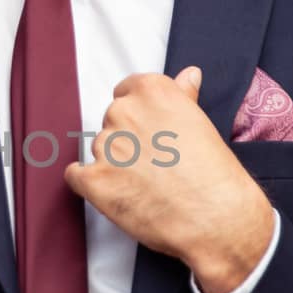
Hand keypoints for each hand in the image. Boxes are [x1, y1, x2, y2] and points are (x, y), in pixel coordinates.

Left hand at [63, 66, 276, 292]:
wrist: (216, 218)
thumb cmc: (214, 174)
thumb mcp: (202, 124)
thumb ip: (184, 96)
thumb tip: (188, 75)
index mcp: (151, 92)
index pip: (126, 91)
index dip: (138, 115)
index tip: (149, 132)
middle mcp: (123, 112)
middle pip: (111, 121)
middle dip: (126, 141)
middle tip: (153, 165)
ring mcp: (106, 146)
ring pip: (99, 150)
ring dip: (113, 165)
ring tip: (144, 186)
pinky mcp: (93, 179)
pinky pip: (76, 175)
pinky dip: (89, 184)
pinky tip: (114, 194)